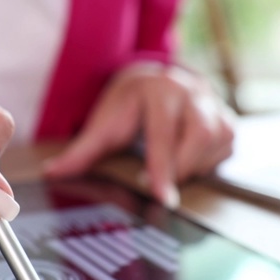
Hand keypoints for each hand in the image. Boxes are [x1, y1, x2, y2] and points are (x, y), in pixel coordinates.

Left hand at [43, 63, 234, 205]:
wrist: (151, 82)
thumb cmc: (127, 107)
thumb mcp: (103, 125)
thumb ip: (81, 152)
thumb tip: (51, 172)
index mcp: (157, 88)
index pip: (163, 132)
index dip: (163, 168)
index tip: (162, 197)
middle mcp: (190, 90)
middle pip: (199, 135)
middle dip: (180, 167)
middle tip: (161, 186)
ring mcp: (212, 101)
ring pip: (218, 139)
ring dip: (195, 164)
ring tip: (172, 170)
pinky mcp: (225, 116)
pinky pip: (228, 143)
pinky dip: (210, 160)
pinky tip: (188, 161)